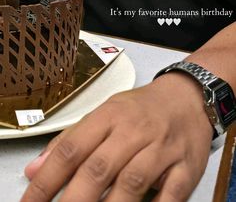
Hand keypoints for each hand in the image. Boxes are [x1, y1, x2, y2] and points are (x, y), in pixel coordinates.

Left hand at [21, 72, 212, 201]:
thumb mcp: (104, 112)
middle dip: (74, 200)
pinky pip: (171, 193)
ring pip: (132, 182)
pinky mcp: (186, 165)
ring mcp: (162, 148)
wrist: (187, 96)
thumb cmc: (141, 108)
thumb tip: (34, 171)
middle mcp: (133, 131)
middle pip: (99, 168)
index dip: (47, 179)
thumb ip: (71, 139)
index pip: (72, 147)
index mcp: (109, 116)